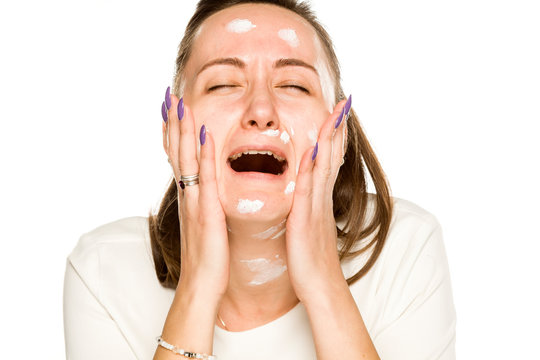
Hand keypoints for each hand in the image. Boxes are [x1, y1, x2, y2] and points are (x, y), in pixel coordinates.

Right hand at [163, 94, 228, 298]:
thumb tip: (204, 190)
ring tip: (180, 103)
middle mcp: (187, 195)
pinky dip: (203, 155)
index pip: (177, 157)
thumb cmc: (206, 257)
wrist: (201, 285)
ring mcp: (194, 202)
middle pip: (176, 151)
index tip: (171, 108)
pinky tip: (204, 134)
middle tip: (169, 94)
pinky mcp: (206, 212)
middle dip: (173, 122)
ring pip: (185, 158)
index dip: (172, 132)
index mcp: (188, 197)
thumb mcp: (202, 224)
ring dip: (182, 129)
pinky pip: (205, 178)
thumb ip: (202, 204)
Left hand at [285, 97, 350, 302]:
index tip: (337, 113)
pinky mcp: (306, 218)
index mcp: (320, 199)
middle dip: (338, 128)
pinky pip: (310, 188)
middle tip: (343, 101)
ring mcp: (316, 206)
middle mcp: (322, 198)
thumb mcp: (312, 227)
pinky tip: (314, 149)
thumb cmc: (313, 261)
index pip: (330, 160)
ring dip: (330, 138)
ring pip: (325, 165)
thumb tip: (309, 196)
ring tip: (336, 113)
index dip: (334, 136)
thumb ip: (311, 208)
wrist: (320, 287)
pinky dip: (313, 167)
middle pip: (332, 156)